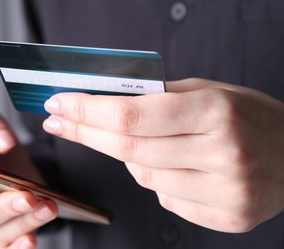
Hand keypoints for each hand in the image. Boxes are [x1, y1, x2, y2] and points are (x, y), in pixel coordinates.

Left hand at [42, 78, 283, 232]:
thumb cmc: (249, 116)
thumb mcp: (208, 91)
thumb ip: (158, 97)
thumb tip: (104, 101)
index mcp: (216, 113)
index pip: (131, 116)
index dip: (88, 111)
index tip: (60, 104)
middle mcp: (222, 154)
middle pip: (128, 150)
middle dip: (86, 133)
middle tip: (61, 121)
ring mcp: (225, 192)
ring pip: (143, 177)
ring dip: (130, 157)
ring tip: (150, 141)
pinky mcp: (225, 217)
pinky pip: (165, 197)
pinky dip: (158, 178)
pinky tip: (176, 165)